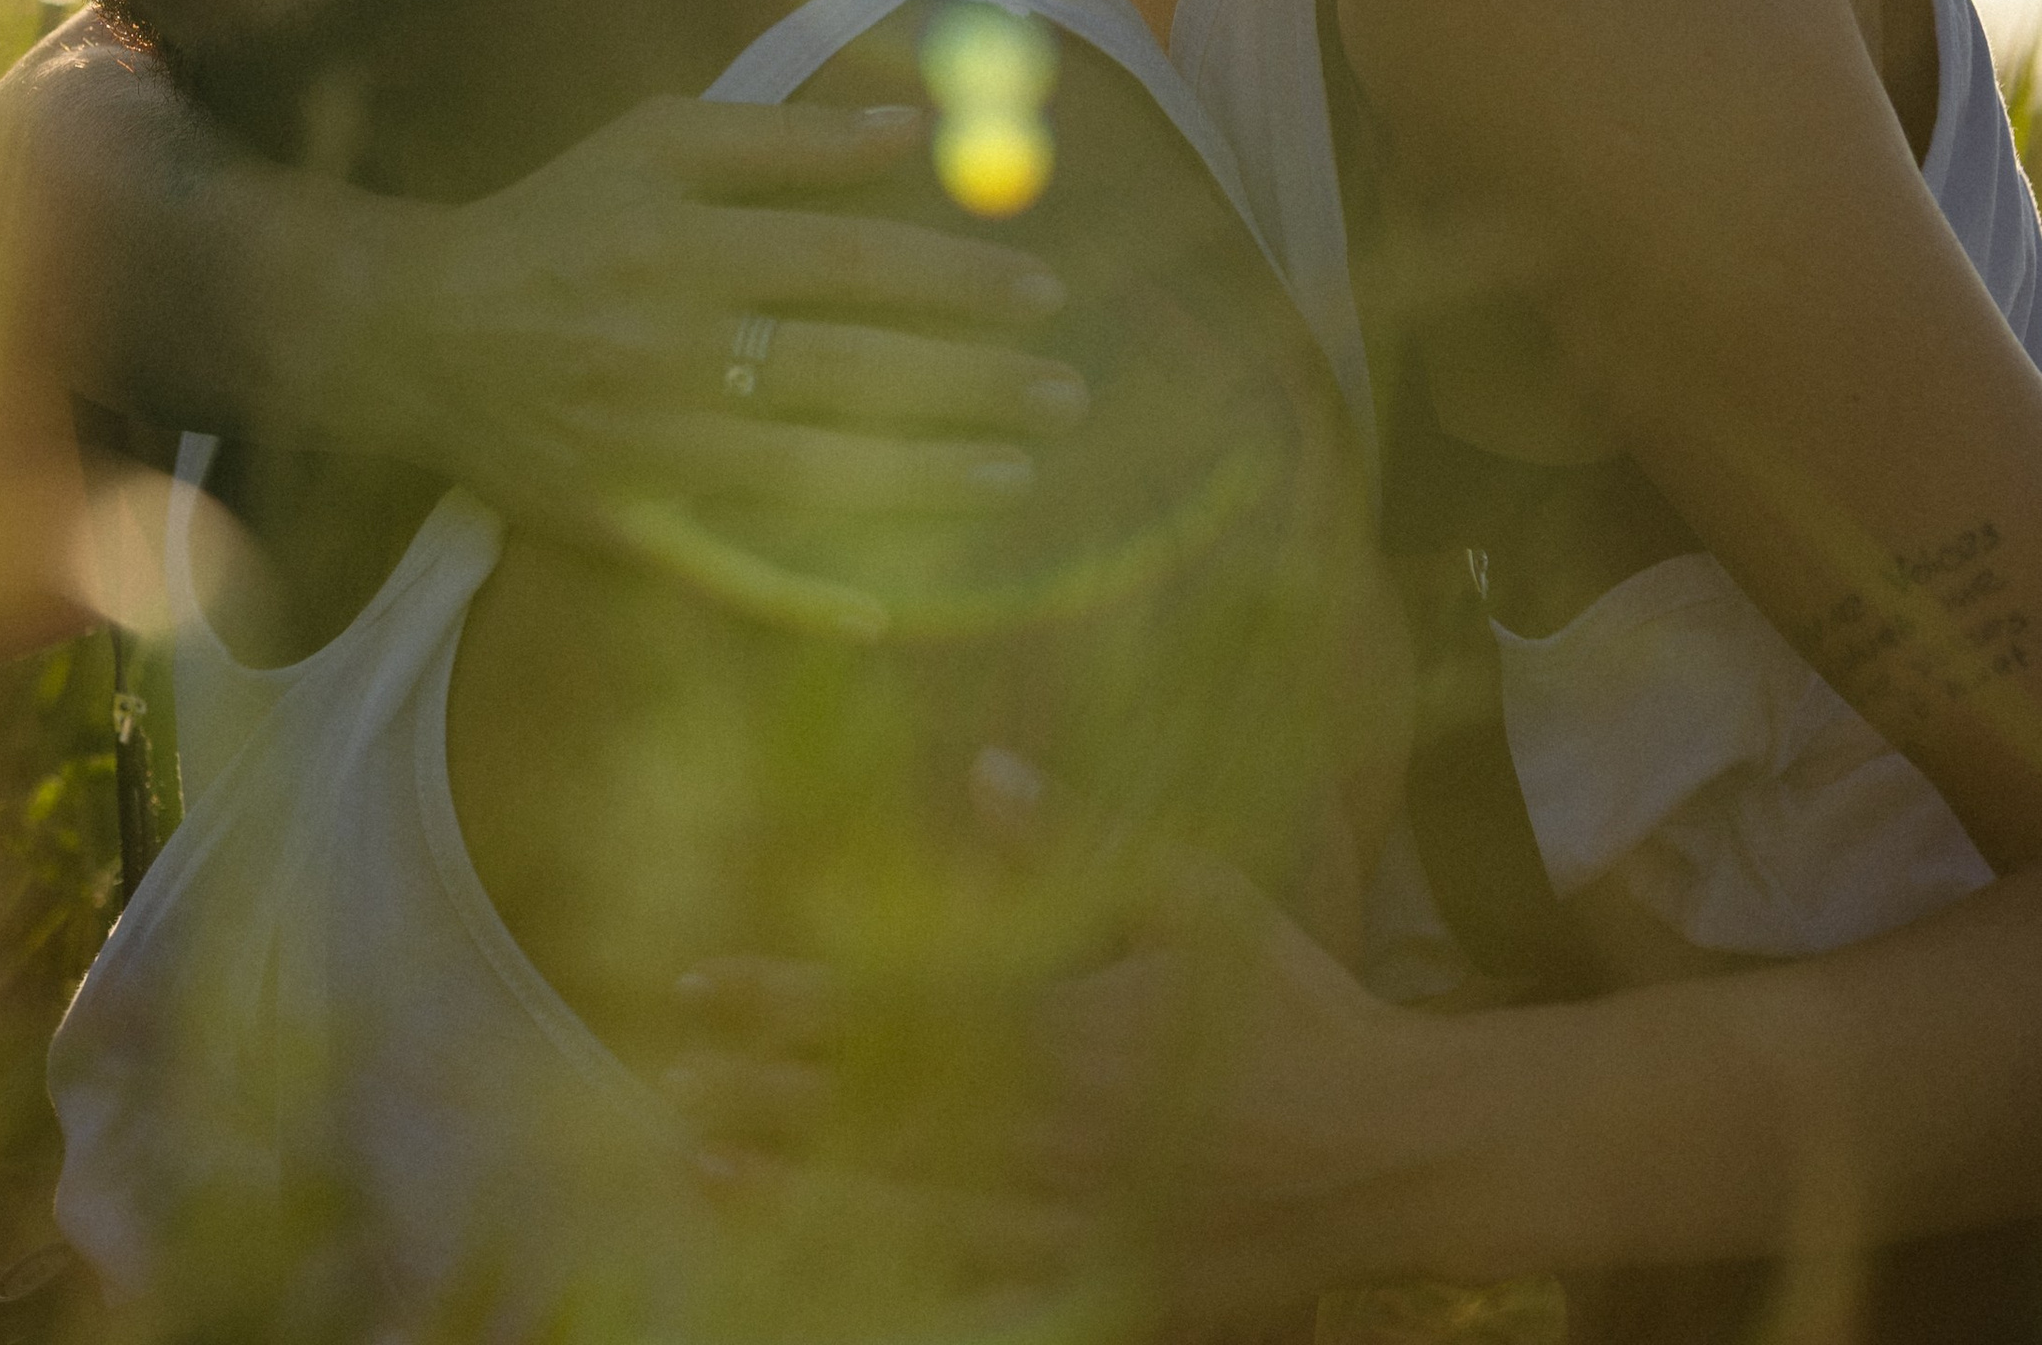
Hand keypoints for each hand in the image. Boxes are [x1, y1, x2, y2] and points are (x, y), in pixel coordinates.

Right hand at [366, 92, 1086, 555]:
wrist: (418, 330)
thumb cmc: (558, 219)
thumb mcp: (656, 141)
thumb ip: (783, 136)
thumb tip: (910, 131)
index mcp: (681, 245)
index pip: (846, 263)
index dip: (951, 278)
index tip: (1041, 291)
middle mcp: (667, 348)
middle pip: (844, 367)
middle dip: (969, 382)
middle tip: (1065, 392)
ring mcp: (644, 449)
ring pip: (805, 473)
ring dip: (921, 480)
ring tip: (1018, 477)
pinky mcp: (617, 524)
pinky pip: (719, 573)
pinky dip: (797, 598)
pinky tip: (881, 614)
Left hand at [668, 756, 1434, 1328]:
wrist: (1396, 1149)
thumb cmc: (1296, 1012)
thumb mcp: (1195, 898)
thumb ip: (1080, 842)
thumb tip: (984, 773)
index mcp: (1061, 1031)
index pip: (889, 1014)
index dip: (784, 1002)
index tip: (698, 987)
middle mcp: (1049, 1135)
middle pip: (874, 1120)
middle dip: (764, 1098)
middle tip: (668, 1086)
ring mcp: (1074, 1227)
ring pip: (905, 1218)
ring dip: (799, 1195)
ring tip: (706, 1176)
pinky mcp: (1109, 1293)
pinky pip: (984, 1303)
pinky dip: (906, 1293)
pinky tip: (839, 1290)